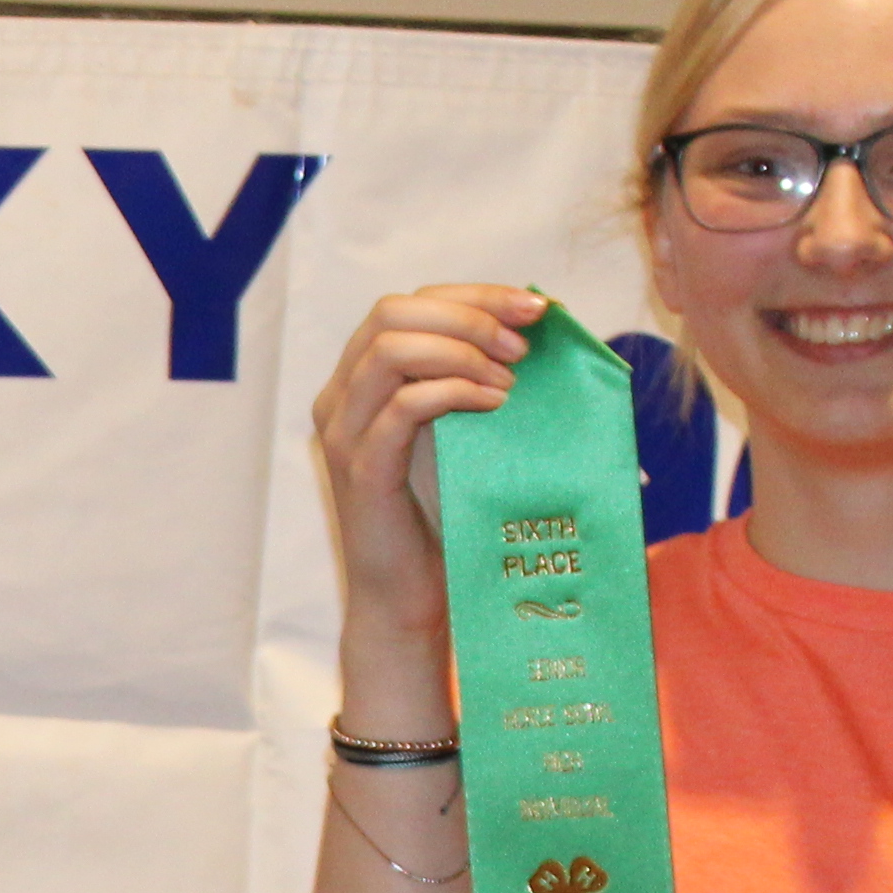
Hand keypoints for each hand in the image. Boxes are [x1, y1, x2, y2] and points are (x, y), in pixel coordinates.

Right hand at [306, 284, 551, 722]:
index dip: (475, 294)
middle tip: (524, 344)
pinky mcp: (361, 469)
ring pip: (391, 348)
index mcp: (363, 380)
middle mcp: (341, 396)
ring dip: (462, 349)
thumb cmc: (445, 517)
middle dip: (470, 314)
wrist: (411, 599)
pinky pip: (403, 405)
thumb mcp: (466, 434)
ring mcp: (344, 432)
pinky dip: (455, 392)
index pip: (410, 303)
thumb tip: (551, 336)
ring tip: (509, 379)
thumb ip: (482, 383)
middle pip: (393, 312)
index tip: (536, 308)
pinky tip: (495, 406)